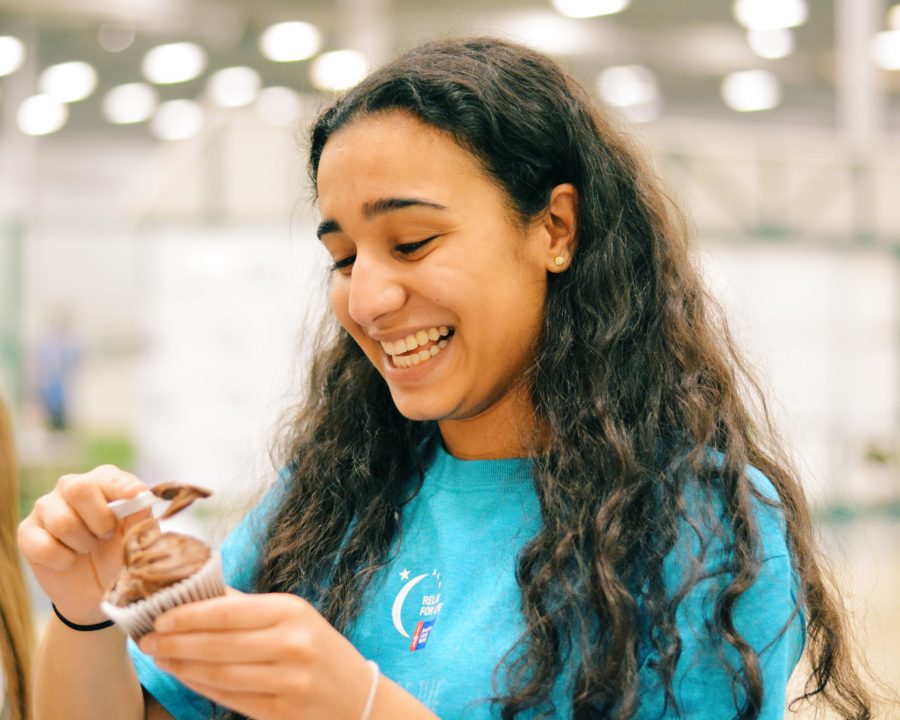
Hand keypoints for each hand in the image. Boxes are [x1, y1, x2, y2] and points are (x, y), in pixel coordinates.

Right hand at [17, 464, 149, 623]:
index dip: (123, 486)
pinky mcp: (27, 532)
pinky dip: (63, 560)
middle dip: (99, 519)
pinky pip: (44, 546)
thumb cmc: (120, 555)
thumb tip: (142, 497)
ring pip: (62, 521)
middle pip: (79, 488)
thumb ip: (141, 518)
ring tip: (88, 549)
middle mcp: (71, 487)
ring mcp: (46, 508)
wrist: (97, 591)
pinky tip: (69, 560)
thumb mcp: (137, 539)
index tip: (136, 494)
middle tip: (106, 535)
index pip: (110, 477)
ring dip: (82, 544)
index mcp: (103, 482)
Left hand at [138, 589, 374, 719]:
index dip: (188, 616)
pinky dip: (201, 687)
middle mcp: (292, 644)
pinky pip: (230, 698)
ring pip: (219, 674)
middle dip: (176, 642)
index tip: (159, 617)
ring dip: (182, 667)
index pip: (227, 612)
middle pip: (218, 644)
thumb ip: (246, 607)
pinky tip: (185, 677)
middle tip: (146, 640)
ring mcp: (288, 681)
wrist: (359, 697)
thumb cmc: (318, 649)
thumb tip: (196, 594)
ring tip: (160, 657)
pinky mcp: (281, 711)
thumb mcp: (293, 617)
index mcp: (292, 611)